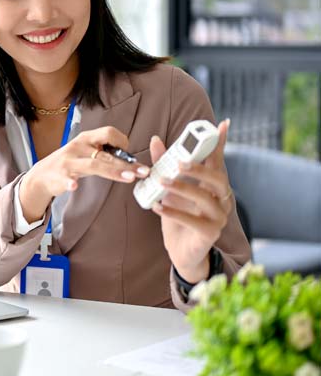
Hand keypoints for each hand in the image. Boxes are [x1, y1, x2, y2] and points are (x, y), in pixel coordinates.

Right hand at [20, 126, 149, 222]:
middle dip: (126, 163)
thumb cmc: (70, 163)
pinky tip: (74, 187)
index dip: (123, 143)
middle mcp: (78, 147)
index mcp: (86, 138)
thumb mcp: (86, 152)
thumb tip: (130, 160)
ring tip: (129, 178)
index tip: (130, 156)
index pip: (109, 133)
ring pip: (93, 165)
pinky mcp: (58, 177)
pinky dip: (69, 183)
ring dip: (112, 171)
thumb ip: (105, 154)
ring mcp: (68, 162)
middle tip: (144, 171)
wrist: (42, 175)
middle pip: (106, 153)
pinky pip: (65, 179)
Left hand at [149, 119, 231, 283]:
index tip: (221, 124)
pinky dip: (173, 212)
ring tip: (161, 182)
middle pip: (218, 179)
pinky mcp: (210, 233)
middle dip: (199, 169)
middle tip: (178, 162)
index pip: (218, 161)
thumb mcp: (168, 188)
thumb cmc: (178, 215)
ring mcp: (218, 217)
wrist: (181, 251)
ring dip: (182, 188)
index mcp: (213, 186)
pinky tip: (157, 206)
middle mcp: (221, 199)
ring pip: (205, 199)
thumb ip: (163, 164)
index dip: (220, 143)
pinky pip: (193, 221)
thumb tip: (155, 139)